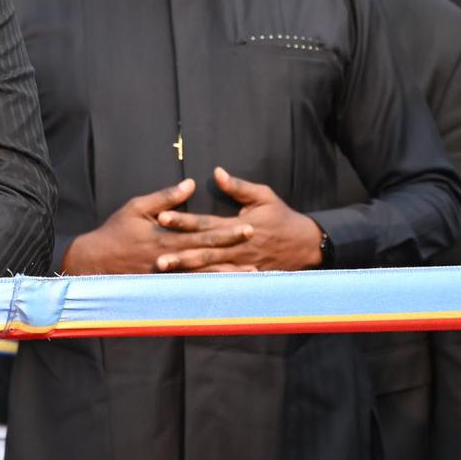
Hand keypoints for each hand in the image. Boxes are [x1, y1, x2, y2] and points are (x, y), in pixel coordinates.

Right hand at [63, 179, 249, 275]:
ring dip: (228, 276)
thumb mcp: (137, 207)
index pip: (203, 234)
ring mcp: (167, 276)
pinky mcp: (163, 286)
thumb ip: (165, 197)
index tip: (248, 227)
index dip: (227, 232)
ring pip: (204, 276)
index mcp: (166, 237)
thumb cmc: (114, 232)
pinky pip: (191, 288)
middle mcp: (170, 259)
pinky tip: (226, 289)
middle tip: (259, 253)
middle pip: (209, 256)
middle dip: (235, 253)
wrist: (93, 262)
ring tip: (251, 276)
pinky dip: (210, 288)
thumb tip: (190, 184)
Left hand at [155, 168, 321, 272]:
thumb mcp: (263, 196)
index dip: (183, 220)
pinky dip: (203, 284)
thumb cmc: (281, 217)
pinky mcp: (243, 276)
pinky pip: (221, 281)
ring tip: (164, 272)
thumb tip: (217, 172)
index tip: (161, 217)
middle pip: (202, 250)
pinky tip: (184, 287)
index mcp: (237, 226)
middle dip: (179, 254)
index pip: (205, 223)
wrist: (304, 245)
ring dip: (186, 271)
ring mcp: (240, 264)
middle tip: (156, 258)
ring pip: (208, 269)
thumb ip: (238, 187)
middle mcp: (236, 247)